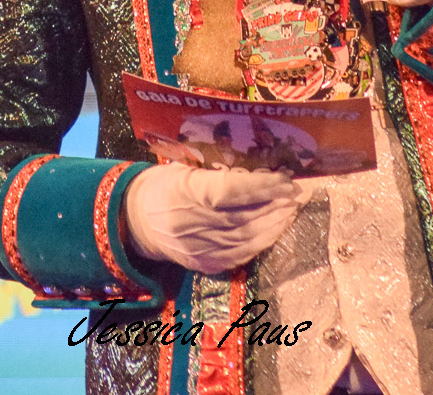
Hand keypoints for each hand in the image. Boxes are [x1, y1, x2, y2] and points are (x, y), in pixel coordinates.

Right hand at [121, 163, 300, 273]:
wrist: (135, 221)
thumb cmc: (164, 186)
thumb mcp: (185, 168)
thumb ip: (219, 173)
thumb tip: (263, 173)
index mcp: (186, 192)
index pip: (232, 191)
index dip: (263, 188)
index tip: (286, 181)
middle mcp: (192, 223)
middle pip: (244, 218)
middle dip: (276, 207)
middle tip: (297, 196)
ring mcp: (197, 248)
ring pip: (246, 239)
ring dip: (274, 226)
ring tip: (290, 211)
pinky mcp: (203, 264)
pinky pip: (239, 256)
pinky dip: (260, 243)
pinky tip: (273, 231)